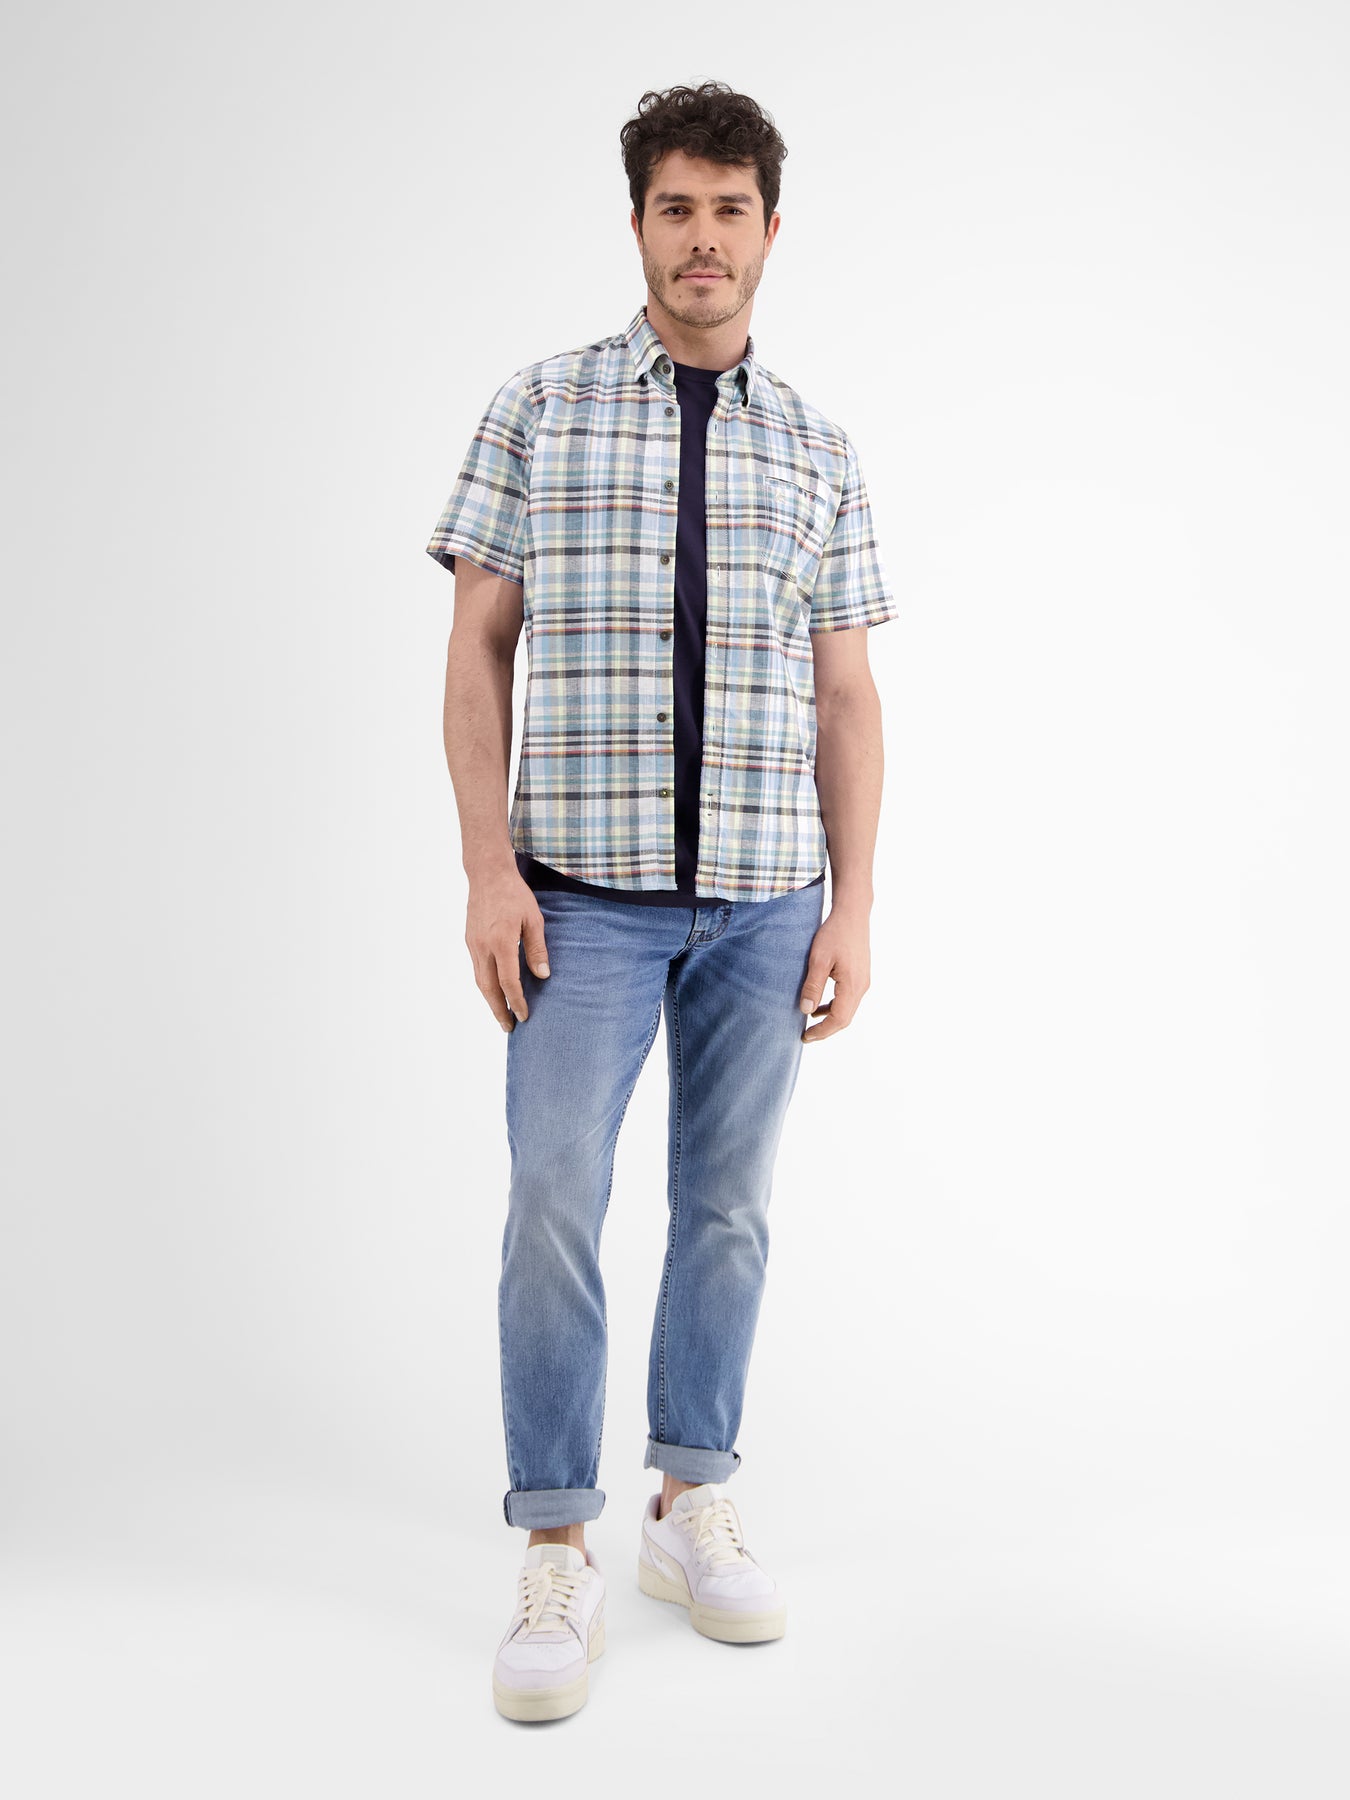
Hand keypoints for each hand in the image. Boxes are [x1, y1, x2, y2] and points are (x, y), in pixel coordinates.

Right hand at [466, 870, 549, 1030]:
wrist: (487, 874)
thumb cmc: (514, 894)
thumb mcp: (534, 919)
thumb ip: (537, 949)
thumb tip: (543, 976)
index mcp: (501, 941)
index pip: (508, 981)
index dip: (516, 1001)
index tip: (524, 1015)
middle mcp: (483, 946)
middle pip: (488, 988)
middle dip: (499, 1010)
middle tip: (509, 1027)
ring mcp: (473, 944)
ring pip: (479, 980)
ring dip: (490, 1000)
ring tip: (501, 1014)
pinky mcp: (469, 940)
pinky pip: (477, 969)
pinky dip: (485, 984)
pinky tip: (495, 990)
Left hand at [798, 906, 870, 1042]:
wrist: (852, 914)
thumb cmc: (834, 933)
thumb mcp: (818, 959)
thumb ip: (813, 986)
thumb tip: (805, 1010)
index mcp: (852, 985)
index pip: (839, 1019)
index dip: (822, 1031)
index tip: (806, 1037)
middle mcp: (862, 987)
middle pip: (845, 1018)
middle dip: (826, 1030)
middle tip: (806, 1036)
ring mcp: (863, 981)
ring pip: (848, 1010)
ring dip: (830, 1019)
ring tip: (810, 1023)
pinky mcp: (861, 976)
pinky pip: (848, 999)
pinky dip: (834, 1007)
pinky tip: (819, 1005)